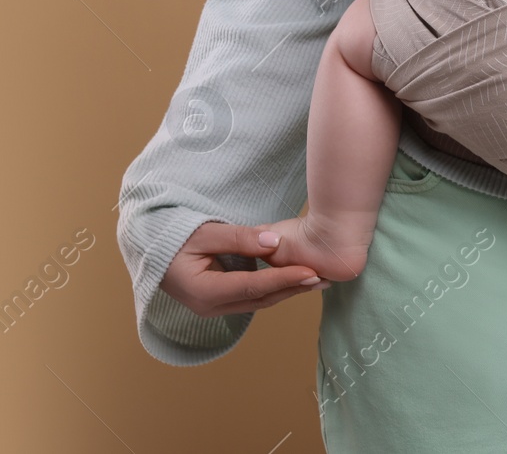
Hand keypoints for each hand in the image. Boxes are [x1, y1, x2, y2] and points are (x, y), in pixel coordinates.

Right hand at [159, 221, 328, 318]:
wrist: (150, 249)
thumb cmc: (173, 237)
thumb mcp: (205, 233)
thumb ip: (240, 239)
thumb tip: (274, 243)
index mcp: (203, 291)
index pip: (252, 287)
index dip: (283, 279)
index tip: (311, 271)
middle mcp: (210, 306)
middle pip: (260, 299)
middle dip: (293, 289)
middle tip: (324, 278)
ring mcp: (214, 307)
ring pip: (258, 301)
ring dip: (288, 291)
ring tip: (318, 280)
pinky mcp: (220, 301)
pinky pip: (252, 297)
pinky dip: (275, 288)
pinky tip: (295, 279)